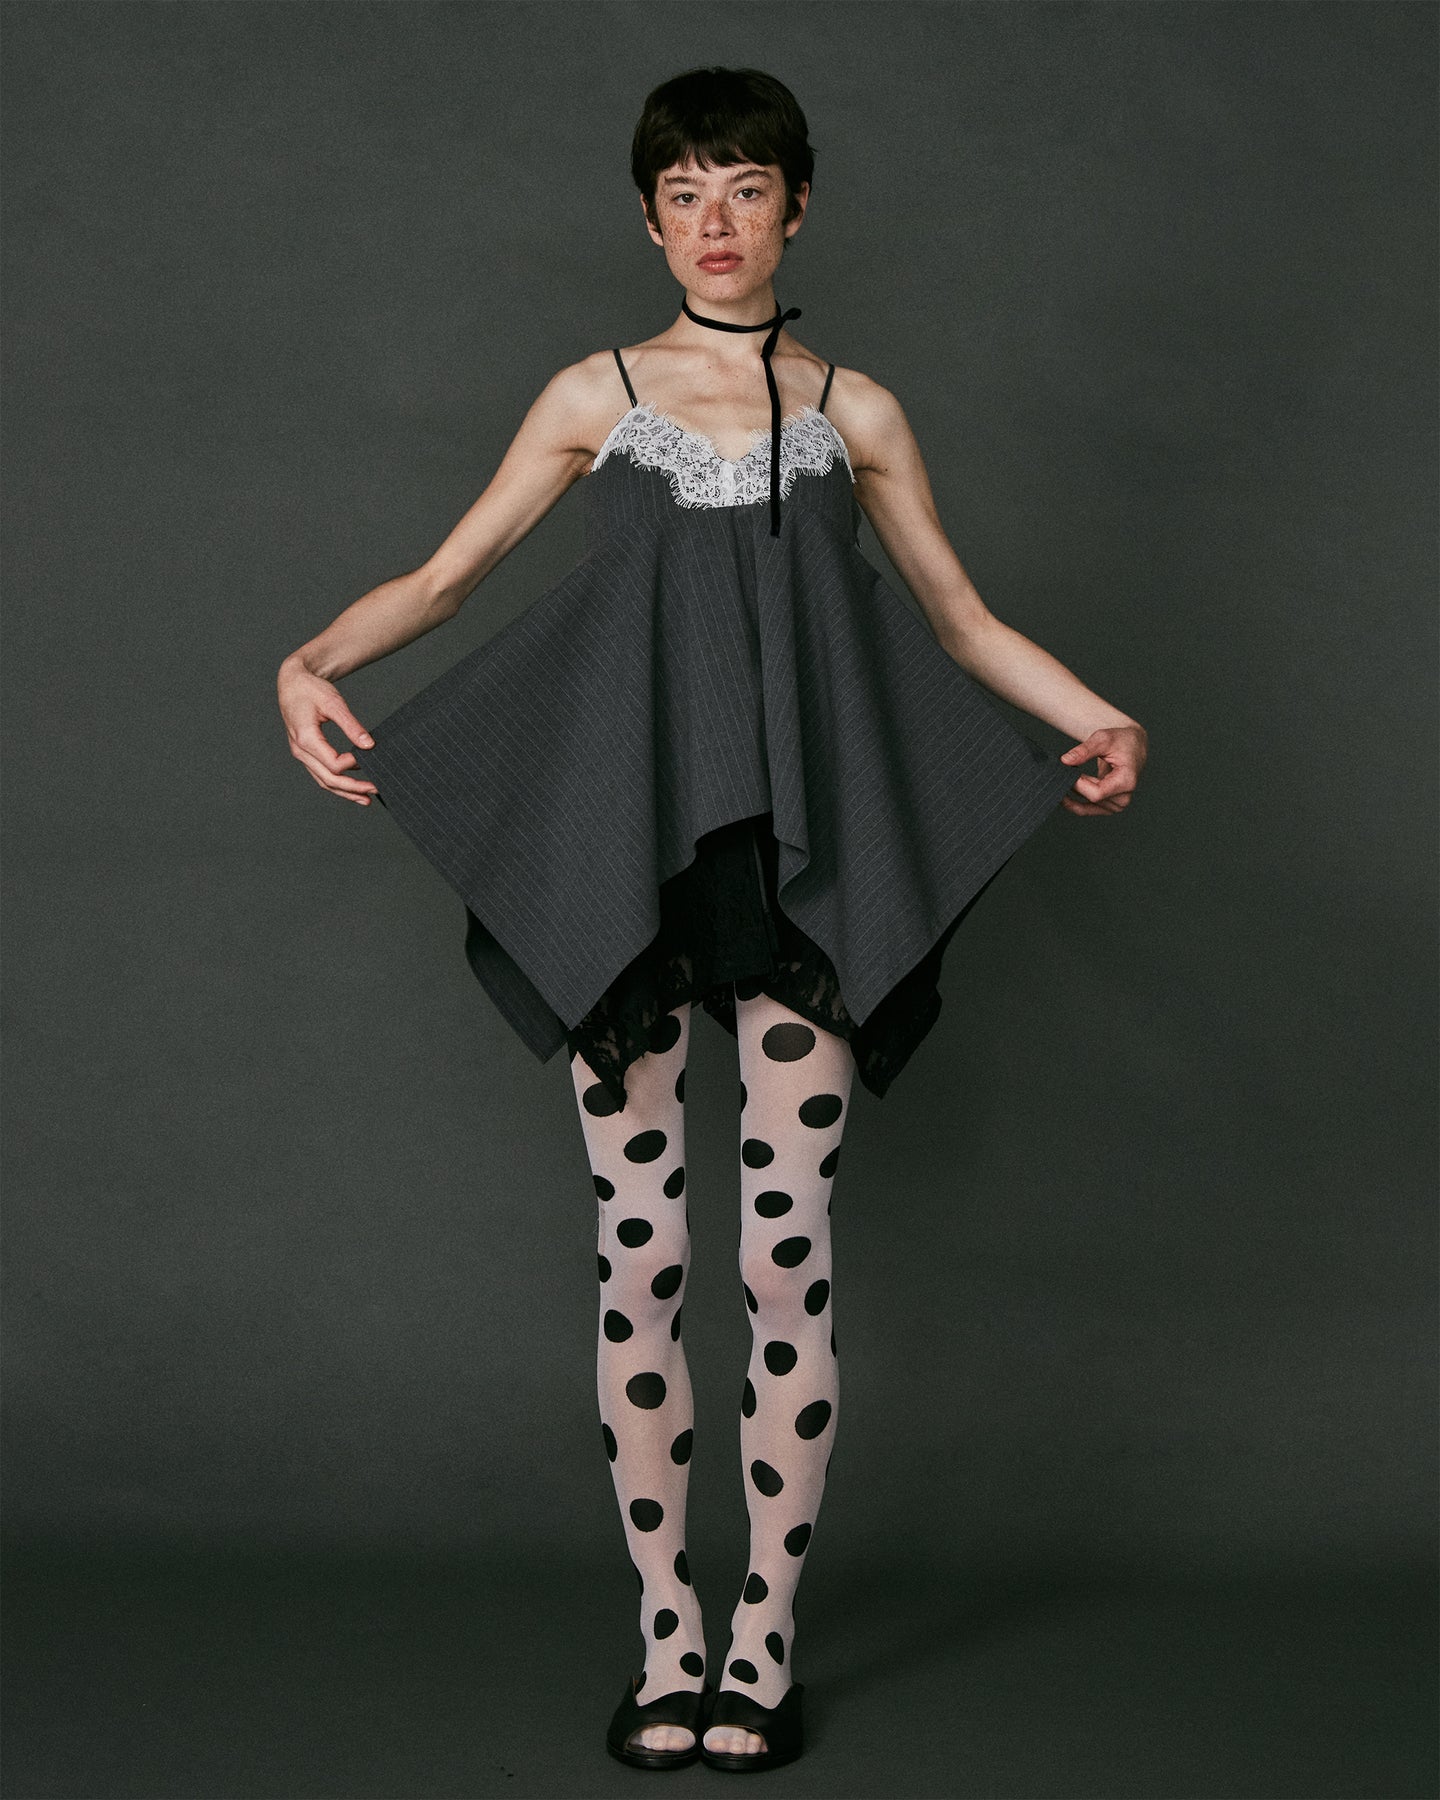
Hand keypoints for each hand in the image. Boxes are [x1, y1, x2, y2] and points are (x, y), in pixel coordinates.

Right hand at [277, 658, 379, 805]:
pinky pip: (320, 774)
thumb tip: (368, 744)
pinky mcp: (305, 753)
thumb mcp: (333, 703)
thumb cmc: (310, 689)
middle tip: (376, 789)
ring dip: (345, 792)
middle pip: (328, 779)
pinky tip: (352, 788)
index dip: (353, 764)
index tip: (369, 755)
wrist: (292, 682)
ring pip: (323, 781)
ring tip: (367, 798)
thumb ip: (351, 725)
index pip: (333, 764)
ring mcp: (301, 754)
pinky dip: (337, 783)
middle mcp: (300, 750)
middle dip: (353, 788)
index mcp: (305, 738)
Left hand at [1058, 722, 1146, 815]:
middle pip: (1091, 799)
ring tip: (1065, 777)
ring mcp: (1117, 804)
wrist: (1132, 746)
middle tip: (1060, 772)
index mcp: (1127, 781)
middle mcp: (1124, 797)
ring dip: (1072, 794)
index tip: (1066, 770)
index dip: (1078, 784)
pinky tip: (1066, 788)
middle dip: (1073, 787)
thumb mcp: (1103, 739)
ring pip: (1086, 807)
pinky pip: (1087, 809)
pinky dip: (1074, 801)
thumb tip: (1065, 761)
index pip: (1096, 793)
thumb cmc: (1121, 741)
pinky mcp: (1109, 806)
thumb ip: (1084, 750)